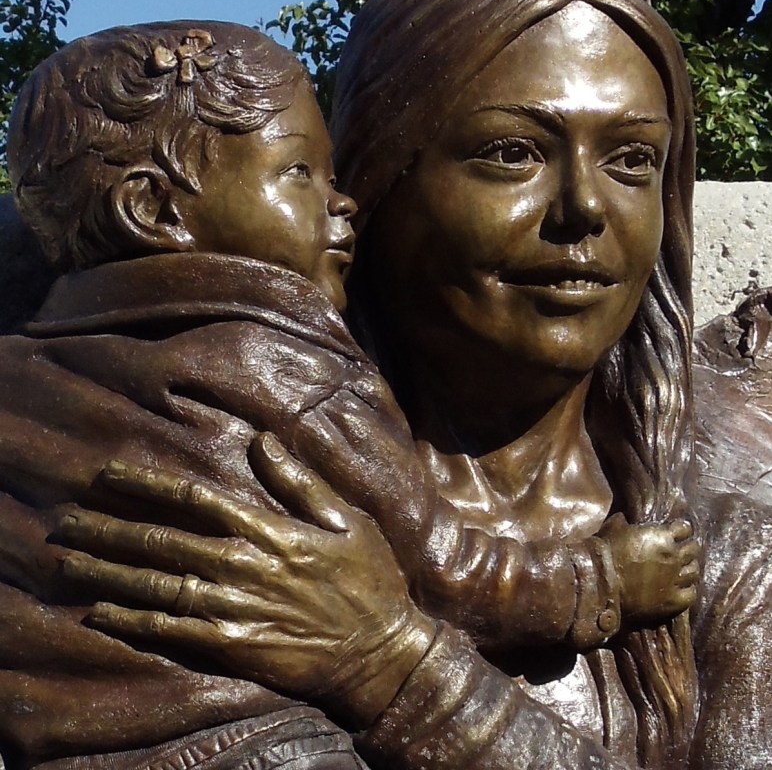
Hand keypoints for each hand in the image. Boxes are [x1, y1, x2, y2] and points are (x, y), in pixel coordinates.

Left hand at [58, 434, 434, 726]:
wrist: (380, 654)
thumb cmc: (368, 580)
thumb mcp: (346, 520)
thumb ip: (299, 481)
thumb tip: (262, 440)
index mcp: (268, 530)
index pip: (194, 498)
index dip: (148, 484)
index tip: (109, 474)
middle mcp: (242, 566)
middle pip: (162, 540)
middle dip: (110, 528)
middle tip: (68, 520)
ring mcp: (234, 608)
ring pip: (157, 585)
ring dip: (109, 571)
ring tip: (70, 561)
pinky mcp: (232, 645)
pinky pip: (171, 631)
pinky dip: (133, 620)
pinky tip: (101, 611)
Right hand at [599, 514, 699, 624]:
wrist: (602, 584)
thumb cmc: (605, 553)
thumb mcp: (614, 528)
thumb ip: (625, 522)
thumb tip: (624, 518)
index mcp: (661, 536)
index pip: (684, 528)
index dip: (680, 530)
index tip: (675, 533)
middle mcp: (673, 556)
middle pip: (693, 549)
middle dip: (688, 548)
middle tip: (680, 552)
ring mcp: (675, 579)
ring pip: (694, 571)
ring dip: (688, 569)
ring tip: (681, 570)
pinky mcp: (673, 601)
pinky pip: (691, 593)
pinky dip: (687, 590)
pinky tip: (680, 589)